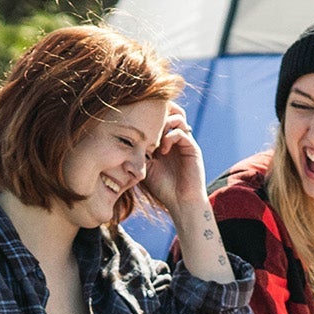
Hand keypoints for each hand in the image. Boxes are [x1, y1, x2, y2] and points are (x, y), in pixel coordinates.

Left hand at [142, 102, 206, 220]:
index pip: (159, 116)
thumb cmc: (162, 187)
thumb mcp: (145, 166)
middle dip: (158, 113)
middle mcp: (176, 137)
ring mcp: (185, 141)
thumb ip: (138, 151)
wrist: (181, 202)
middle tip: (146, 126)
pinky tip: (163, 150)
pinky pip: (181, 132)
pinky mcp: (192, 148)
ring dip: (164, 124)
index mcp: (165, 138)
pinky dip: (170, 137)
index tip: (136, 125)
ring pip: (178, 116)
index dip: (148, 115)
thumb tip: (121, 138)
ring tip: (155, 140)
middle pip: (171, 110)